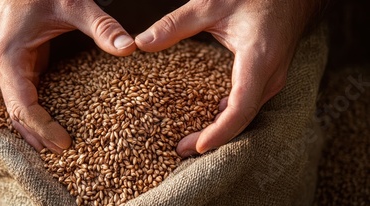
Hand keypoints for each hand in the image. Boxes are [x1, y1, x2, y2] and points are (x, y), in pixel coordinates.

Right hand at [0, 0, 135, 153]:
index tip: (66, 144)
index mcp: (9, 58)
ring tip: (61, 150)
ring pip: (18, 110)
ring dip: (36, 131)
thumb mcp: (73, 4)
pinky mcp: (19, 67)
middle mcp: (3, 69)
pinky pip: (25, 98)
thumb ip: (101, 26)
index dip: (43, 128)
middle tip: (68, 155)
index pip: (22, 107)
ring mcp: (9, 69)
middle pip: (17, 116)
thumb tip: (129, 48)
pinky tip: (54, 126)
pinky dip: (37, 115)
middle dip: (39, 136)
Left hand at [134, 0, 317, 156]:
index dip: (219, 131)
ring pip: (247, 115)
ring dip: (221, 130)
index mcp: (258, 59)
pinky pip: (250, 105)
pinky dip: (229, 117)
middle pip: (242, 118)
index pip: (240, 107)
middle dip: (213, 138)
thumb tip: (141, 43)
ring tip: (191, 141)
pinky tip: (209, 119)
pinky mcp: (269, 78)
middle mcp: (270, 75)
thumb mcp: (211, 4)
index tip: (197, 146)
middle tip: (180, 149)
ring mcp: (273, 78)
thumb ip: (175, 24)